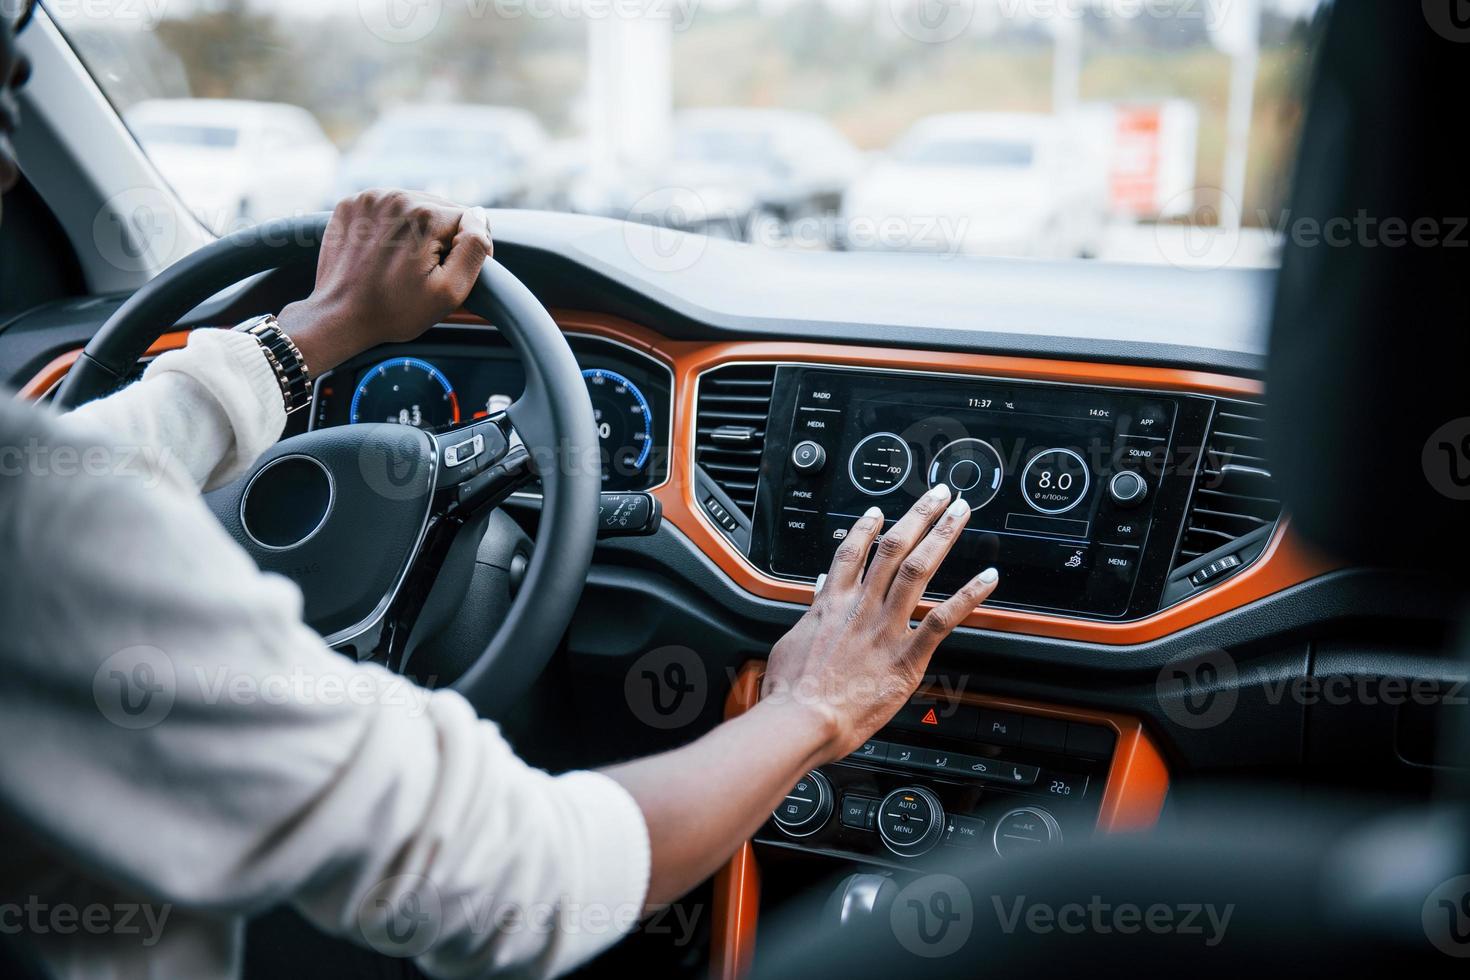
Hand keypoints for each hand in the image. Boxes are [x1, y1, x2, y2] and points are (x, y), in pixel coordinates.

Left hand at [276, 191, 493, 374]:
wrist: (339, 316)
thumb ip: (474, 249)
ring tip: (403, 262)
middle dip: (440, 237)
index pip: (468, 219)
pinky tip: (384, 252)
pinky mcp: (353, 204)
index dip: (466, 248)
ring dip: (417, 230)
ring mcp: (370, 198)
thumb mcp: (449, 291)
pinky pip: (387, 208)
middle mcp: (397, 197)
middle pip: (440, 209)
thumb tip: (480, 216)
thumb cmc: (394, 310)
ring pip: (414, 206)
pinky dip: (391, 226)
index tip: (449, 272)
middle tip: (423, 271)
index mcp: (425, 215)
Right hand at [760, 484, 999, 759]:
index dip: (867, 527)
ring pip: (917, 569)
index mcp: (831, 604)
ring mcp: (885, 628)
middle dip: (919, 516)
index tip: (880, 512)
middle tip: (939, 496)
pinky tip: (988, 579)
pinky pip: (943, 619)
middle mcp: (860, 608)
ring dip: (942, 536)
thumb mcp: (791, 642)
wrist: (801, 719)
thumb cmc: (791, 692)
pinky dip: (968, 596)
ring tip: (960, 514)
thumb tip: (819, 588)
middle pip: (893, 548)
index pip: (852, 553)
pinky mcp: (906, 657)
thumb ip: (812, 612)